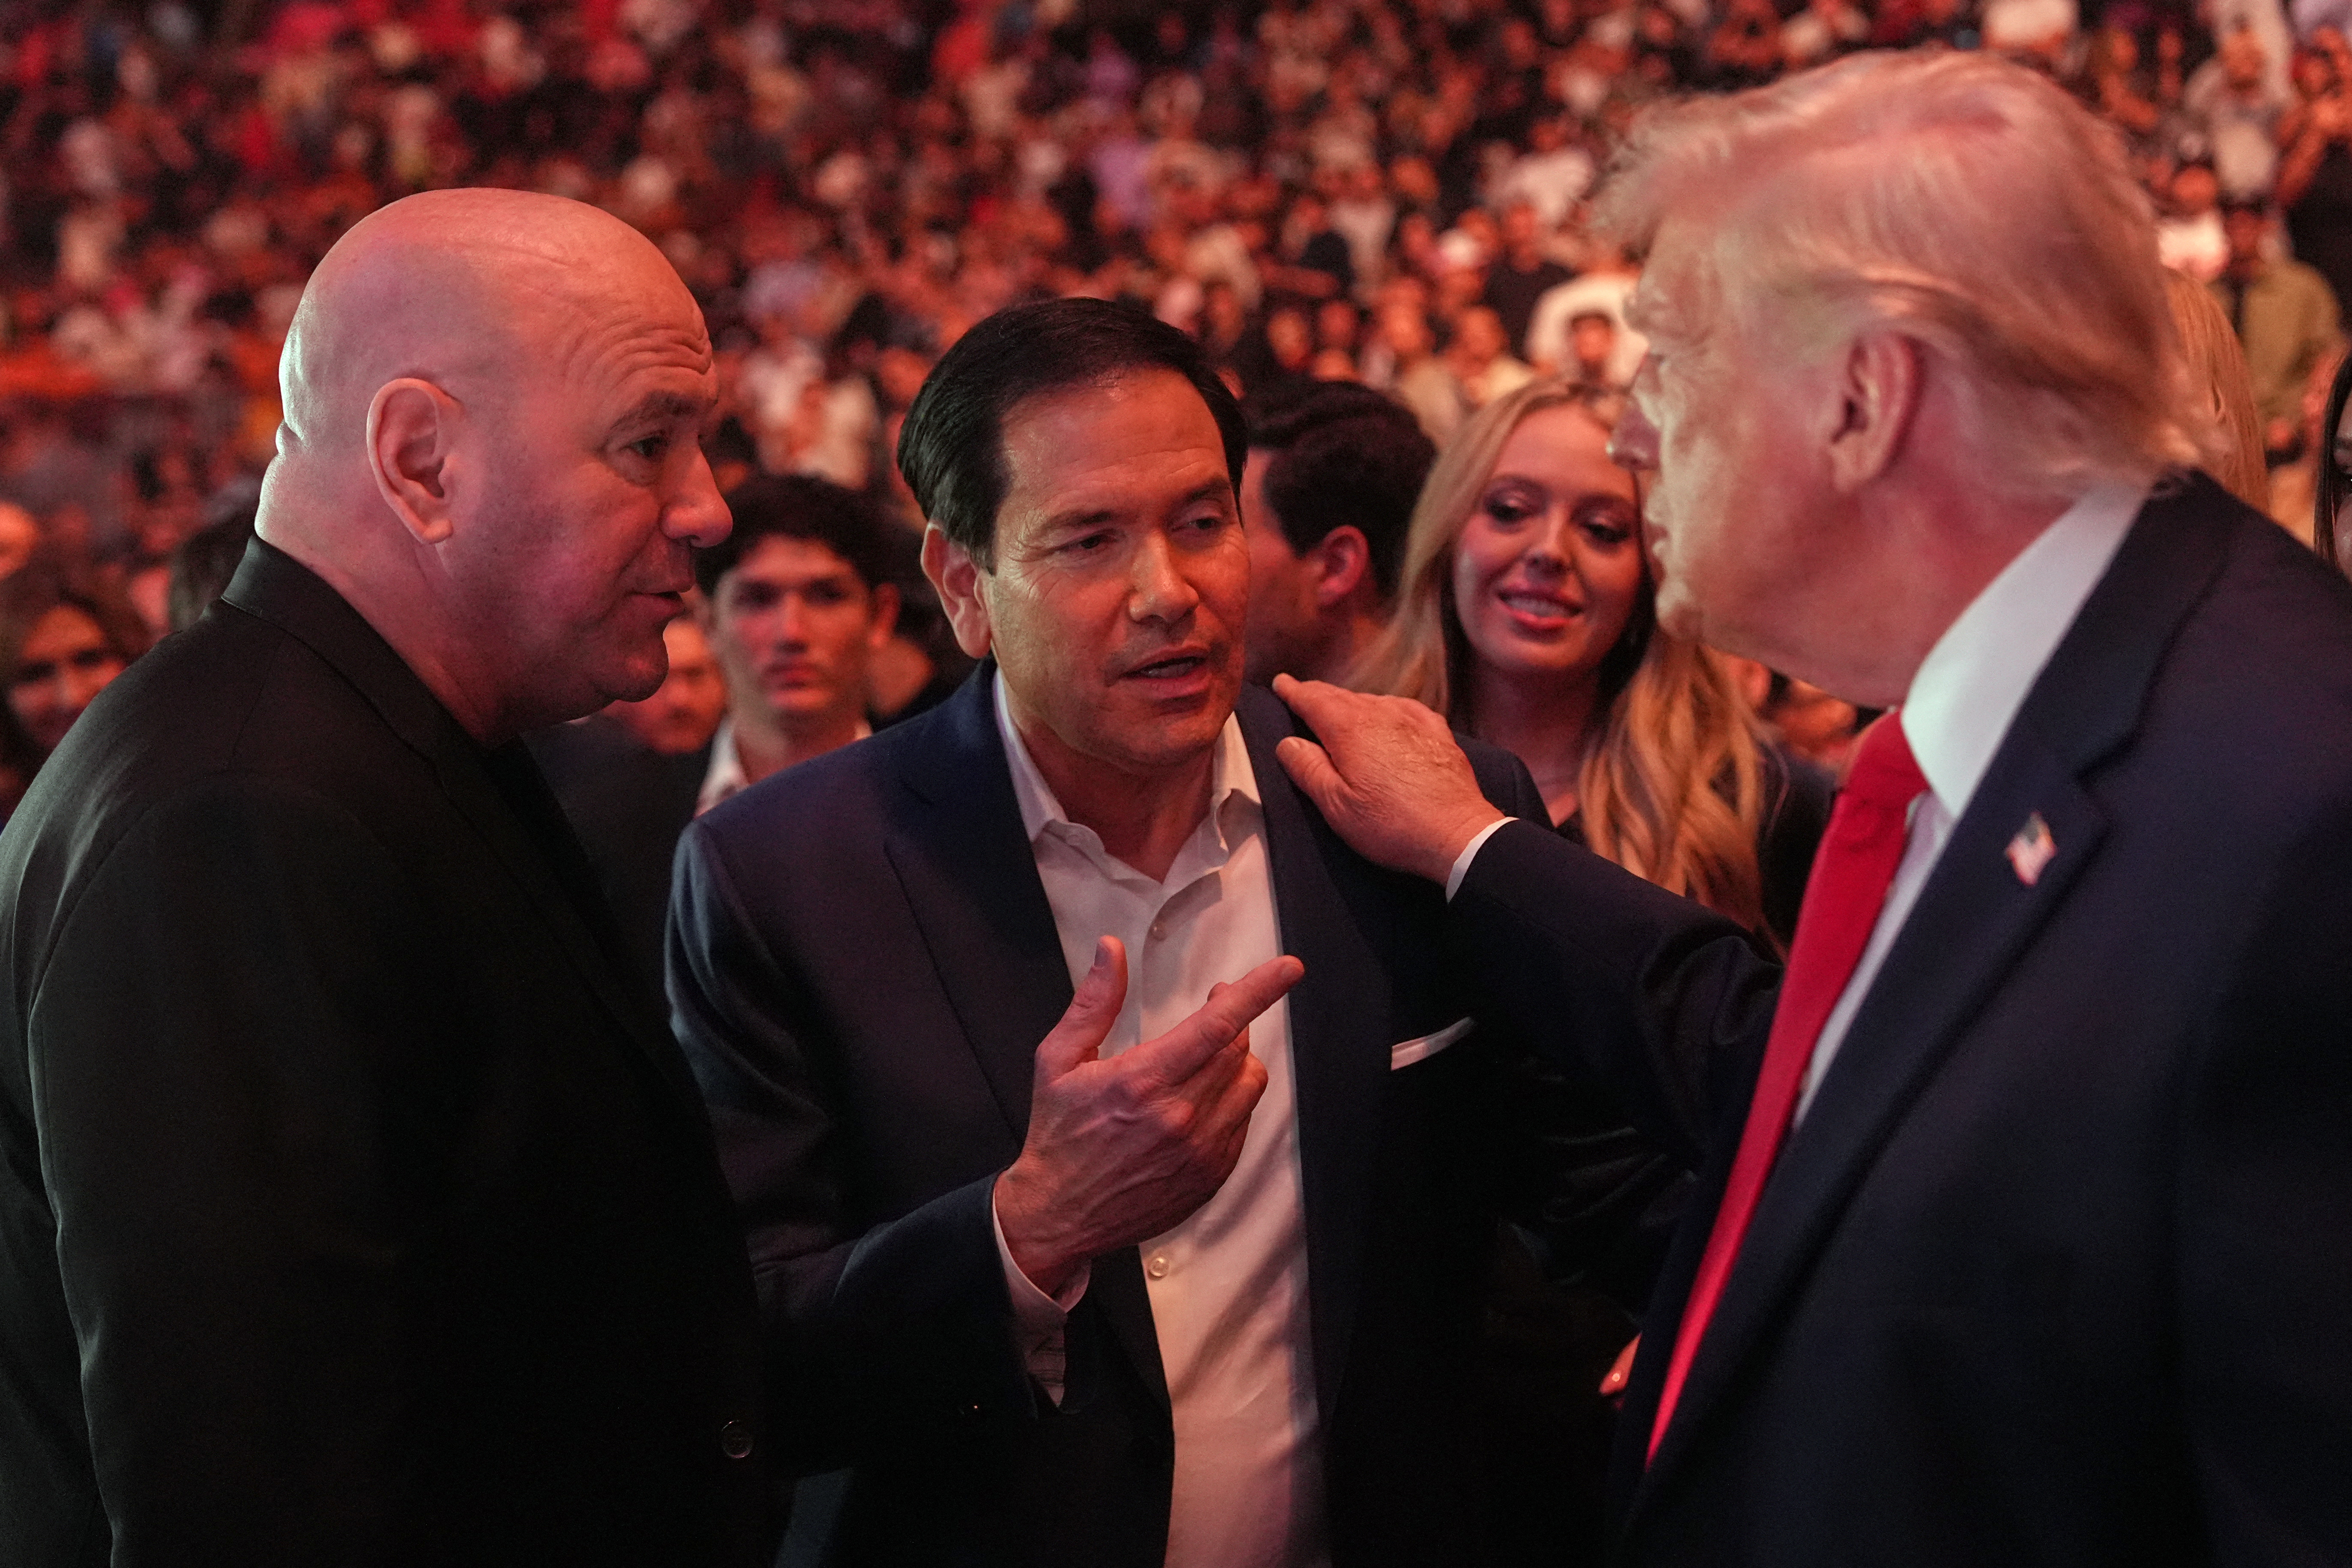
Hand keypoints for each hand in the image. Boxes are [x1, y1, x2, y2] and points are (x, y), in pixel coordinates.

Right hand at [995, 937, 1300, 1297]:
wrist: (1057, 1214)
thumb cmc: (1057, 1134)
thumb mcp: (1058, 1060)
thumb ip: (1092, 1002)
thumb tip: (1111, 949)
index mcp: (1141, 1081)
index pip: (1217, 1026)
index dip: (1257, 991)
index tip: (1289, 969)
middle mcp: (1179, 1117)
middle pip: (1237, 1050)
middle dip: (1235, 1018)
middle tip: (1215, 1005)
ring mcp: (1200, 1151)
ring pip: (1248, 1084)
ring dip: (1238, 1058)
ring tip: (1209, 1053)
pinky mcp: (1211, 1176)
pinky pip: (1243, 1122)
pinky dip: (1232, 1100)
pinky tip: (1202, 1098)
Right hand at [1270, 674, 1508, 884]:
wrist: (1458, 833)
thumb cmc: (1393, 825)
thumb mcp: (1337, 806)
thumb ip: (1308, 770)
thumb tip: (1287, 743)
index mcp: (1350, 729)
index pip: (1313, 699)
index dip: (1293, 691)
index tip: (1281, 683)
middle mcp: (1381, 714)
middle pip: (1341, 696)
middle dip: (1318, 694)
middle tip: (1302, 692)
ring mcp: (1413, 720)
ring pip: (1372, 700)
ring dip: (1351, 702)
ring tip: (1339, 707)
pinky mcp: (1437, 732)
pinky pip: (1404, 709)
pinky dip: (1386, 708)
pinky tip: (1387, 714)